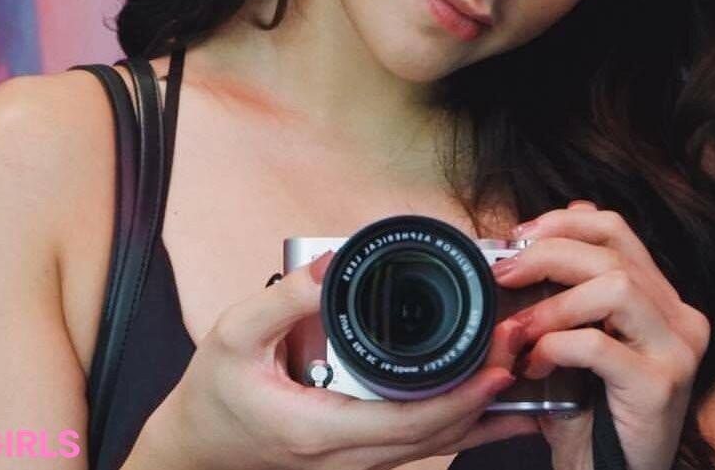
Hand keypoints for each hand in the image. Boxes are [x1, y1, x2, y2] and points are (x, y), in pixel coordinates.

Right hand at [147, 250, 541, 469]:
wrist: (194, 448)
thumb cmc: (214, 393)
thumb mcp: (234, 334)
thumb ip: (284, 299)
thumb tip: (332, 264)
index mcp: (323, 429)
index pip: (411, 424)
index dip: (463, 398)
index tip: (499, 365)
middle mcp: (347, 455)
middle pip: (435, 438)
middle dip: (485, 398)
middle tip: (520, 346)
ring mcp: (353, 460)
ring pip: (432, 448)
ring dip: (478, 413)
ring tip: (519, 370)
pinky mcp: (354, 452)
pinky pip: (416, 445)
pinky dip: (454, 422)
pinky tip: (483, 402)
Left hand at [495, 201, 709, 469]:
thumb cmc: (587, 410)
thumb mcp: (574, 337)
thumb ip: (566, 287)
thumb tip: (535, 230)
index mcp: (660, 298)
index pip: (616, 229)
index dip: (564, 222)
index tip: (520, 234)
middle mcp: (680, 317)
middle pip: (612, 253)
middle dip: (546, 255)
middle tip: (504, 274)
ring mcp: (678, 351)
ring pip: (615, 287)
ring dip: (554, 303)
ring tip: (520, 328)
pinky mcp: (661, 386)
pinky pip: (598, 344)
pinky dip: (555, 345)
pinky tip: (533, 365)